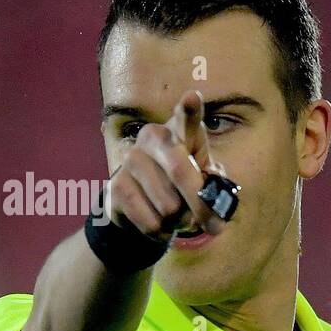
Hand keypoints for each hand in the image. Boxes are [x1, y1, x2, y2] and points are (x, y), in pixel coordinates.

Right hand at [103, 90, 227, 241]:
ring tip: (177, 216)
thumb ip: (214, 187)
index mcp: (180, 133)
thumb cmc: (184, 190)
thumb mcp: (206, 183)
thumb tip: (212, 200)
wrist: (146, 211)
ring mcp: (131, 159)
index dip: (189, 110)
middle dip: (201, 206)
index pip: (185, 119)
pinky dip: (161, 232)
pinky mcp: (115, 186)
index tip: (193, 98)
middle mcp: (153, 137)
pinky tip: (159, 223)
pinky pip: (151, 221)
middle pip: (180, 172)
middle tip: (214, 227)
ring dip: (180, 222)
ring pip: (169, 205)